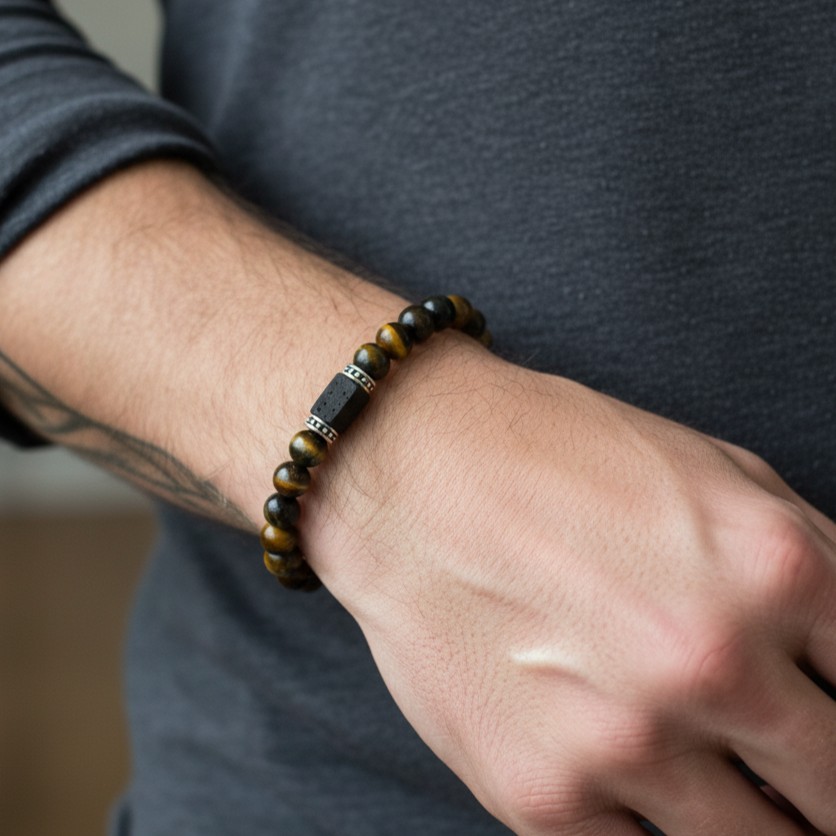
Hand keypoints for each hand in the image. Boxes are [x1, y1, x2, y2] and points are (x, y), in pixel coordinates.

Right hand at [307, 339, 835, 834]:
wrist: (408, 472)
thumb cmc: (552, 456)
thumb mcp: (707, 471)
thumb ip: (808, 563)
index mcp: (774, 569)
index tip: (824, 725)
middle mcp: (711, 662)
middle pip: (835, 790)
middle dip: (821, 781)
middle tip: (790, 769)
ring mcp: (625, 741)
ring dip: (756, 820)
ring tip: (727, 784)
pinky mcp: (542, 795)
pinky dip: (655, 825)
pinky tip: (636, 777)